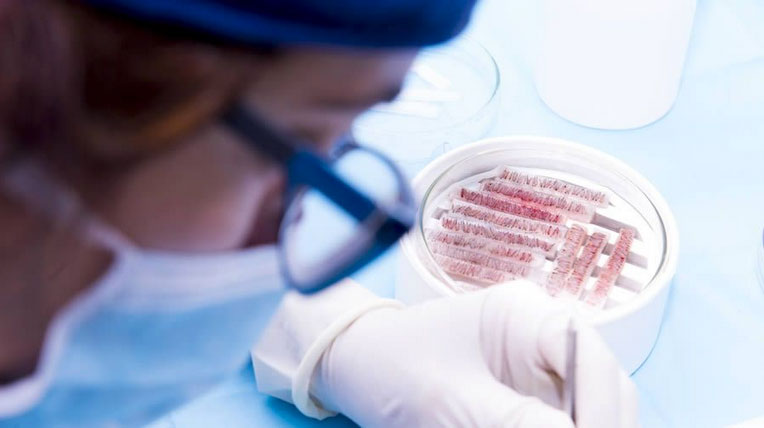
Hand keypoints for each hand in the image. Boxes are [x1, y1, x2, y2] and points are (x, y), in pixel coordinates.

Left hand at [311, 281, 638, 427]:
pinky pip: (557, 422)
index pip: (589, 354)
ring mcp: (535, 372)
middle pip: (600, 387)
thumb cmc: (391, 367)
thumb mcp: (449, 401)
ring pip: (585, 411)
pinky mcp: (524, 399)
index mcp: (523, 314)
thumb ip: (516, 423)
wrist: (357, 372)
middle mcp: (539, 340)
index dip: (603, 405)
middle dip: (599, 422)